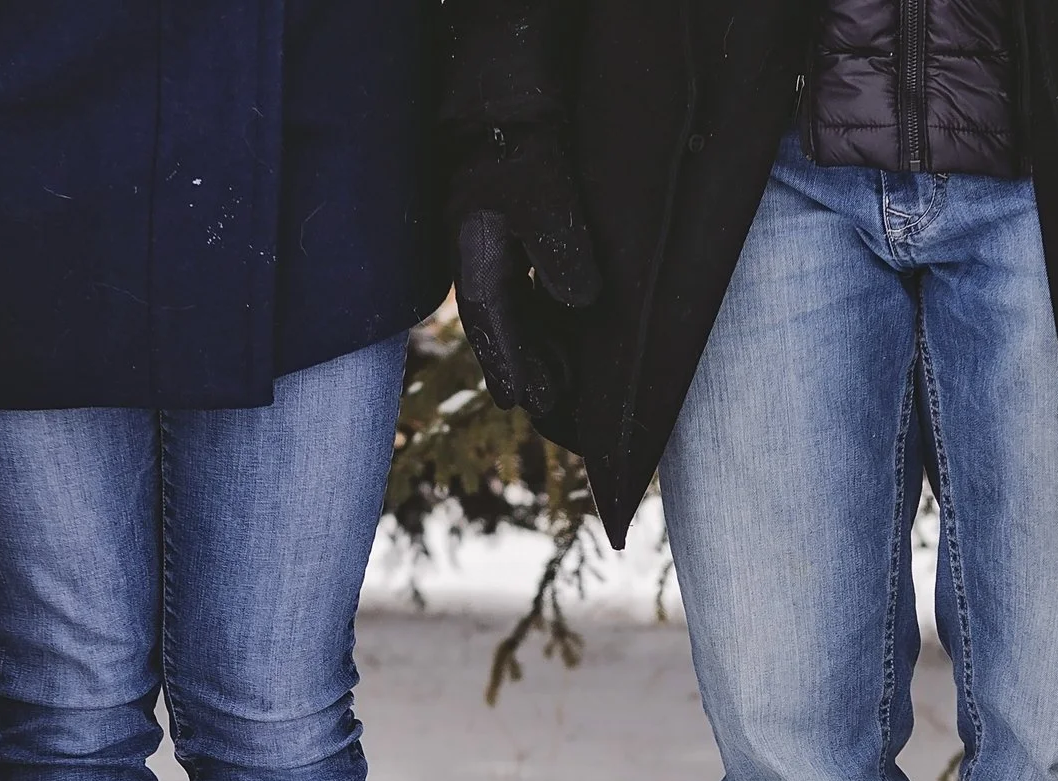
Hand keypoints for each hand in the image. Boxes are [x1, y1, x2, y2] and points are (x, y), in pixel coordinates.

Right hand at [451, 125, 599, 416]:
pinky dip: (547, 315)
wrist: (509, 97)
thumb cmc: (522, 144)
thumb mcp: (543, 195)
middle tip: (544, 405)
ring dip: (537, 346)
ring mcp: (496, 245)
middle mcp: (481, 256)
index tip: (518, 401)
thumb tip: (580, 302)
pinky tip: (567, 334)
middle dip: (523, 365)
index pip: (491, 322)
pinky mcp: (516, 232)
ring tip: (561, 383)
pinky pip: (529, 287)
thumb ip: (559, 249)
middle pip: (501, 325)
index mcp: (477, 254)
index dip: (506, 363)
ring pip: (516, 309)